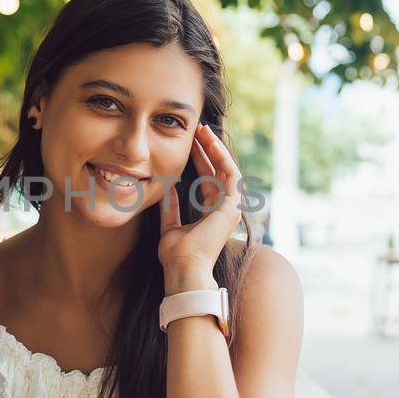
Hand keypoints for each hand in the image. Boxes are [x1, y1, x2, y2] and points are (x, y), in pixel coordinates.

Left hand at [159, 125, 242, 290]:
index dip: (200, 160)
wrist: (183, 267)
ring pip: (226, 169)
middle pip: (218, 172)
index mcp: (211, 214)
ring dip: (216, 149)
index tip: (190, 144)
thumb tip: (166, 188)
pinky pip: (231, 175)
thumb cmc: (176, 254)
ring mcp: (231, 208)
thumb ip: (170, 207)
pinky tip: (212, 144)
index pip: (207, 180)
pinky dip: (223, 158)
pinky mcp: (232, 207)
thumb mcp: (169, 225)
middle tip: (198, 130)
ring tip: (204, 131)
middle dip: (208, 150)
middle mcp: (224, 209)